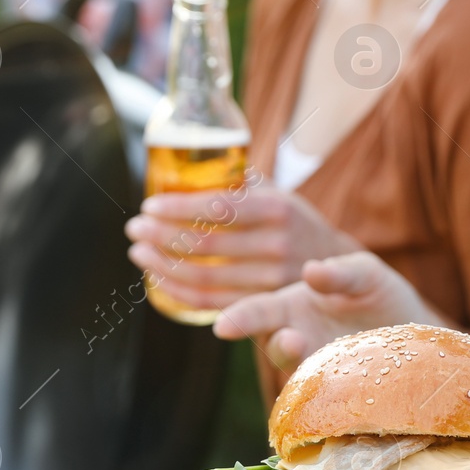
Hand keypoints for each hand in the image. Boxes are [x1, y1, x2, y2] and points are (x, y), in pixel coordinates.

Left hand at [125, 186, 355, 311]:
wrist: (334, 265)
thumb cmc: (292, 222)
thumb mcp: (278, 193)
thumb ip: (240, 181)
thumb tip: (188, 162)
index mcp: (277, 209)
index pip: (216, 207)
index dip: (176, 208)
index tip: (148, 206)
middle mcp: (277, 246)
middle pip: (204, 244)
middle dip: (159, 236)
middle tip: (135, 228)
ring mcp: (270, 282)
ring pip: (202, 277)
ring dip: (161, 265)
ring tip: (138, 252)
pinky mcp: (261, 307)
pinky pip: (209, 303)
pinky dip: (176, 291)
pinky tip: (158, 277)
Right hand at [211, 252, 437, 377]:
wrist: (416, 333)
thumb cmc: (381, 295)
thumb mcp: (367, 273)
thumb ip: (341, 272)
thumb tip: (310, 271)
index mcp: (293, 306)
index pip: (257, 311)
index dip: (238, 318)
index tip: (222, 327)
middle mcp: (296, 338)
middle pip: (272, 345)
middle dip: (277, 344)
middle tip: (291, 339)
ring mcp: (316, 368)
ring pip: (297, 373)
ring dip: (307, 367)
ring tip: (320, 355)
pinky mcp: (337, 391)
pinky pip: (322, 398)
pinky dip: (326, 395)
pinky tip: (341, 389)